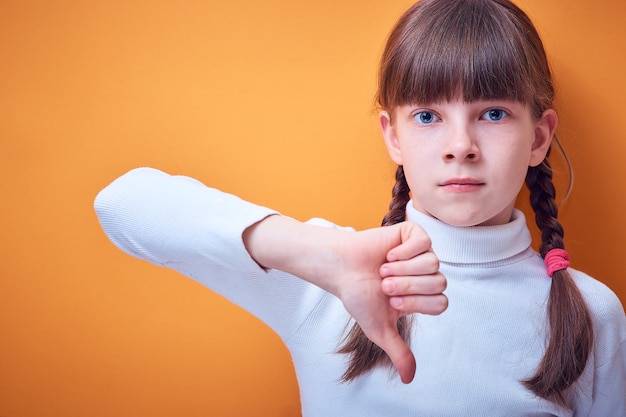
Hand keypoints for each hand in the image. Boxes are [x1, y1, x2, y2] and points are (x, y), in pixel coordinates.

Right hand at [243, 216, 446, 382]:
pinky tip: (389, 255)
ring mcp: (420, 252)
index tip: (392, 302)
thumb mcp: (379, 329)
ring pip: (433, 263)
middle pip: (439, 283)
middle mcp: (425, 273)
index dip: (416, 304)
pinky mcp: (412, 234)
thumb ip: (398, 352)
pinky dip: (405, 252)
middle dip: (408, 286)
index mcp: (422, 295)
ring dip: (403, 270)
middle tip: (384, 285)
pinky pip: (425, 242)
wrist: (341, 269)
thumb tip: (410, 379)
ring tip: (383, 270)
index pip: (440, 303)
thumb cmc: (358, 296)